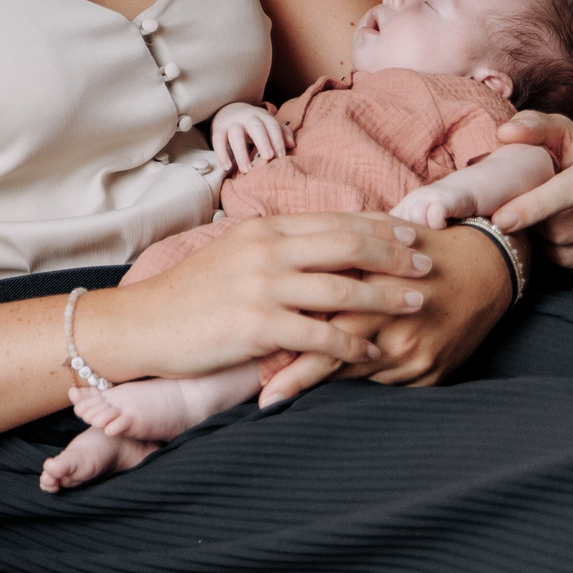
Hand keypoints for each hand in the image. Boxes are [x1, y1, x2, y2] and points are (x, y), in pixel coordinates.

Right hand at [81, 213, 434, 385]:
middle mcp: (266, 250)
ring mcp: (261, 286)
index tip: (415, 230)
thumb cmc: (191, 294)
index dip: (381, 224)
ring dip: (387, 296)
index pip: (336, 220)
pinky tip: (374, 352)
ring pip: (342, 287)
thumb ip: (277, 248)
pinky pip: (319, 335)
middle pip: (348, 244)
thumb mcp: (234, 254)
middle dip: (396, 253)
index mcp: (263, 229)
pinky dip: (352, 344)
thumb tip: (322, 246)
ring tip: (418, 302)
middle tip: (430, 261)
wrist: (143, 324)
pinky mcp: (256, 326)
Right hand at [212, 102, 286, 171]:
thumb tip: (292, 145)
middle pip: (255, 128)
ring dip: (241, 153)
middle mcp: (247, 117)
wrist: (229, 110)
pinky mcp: (218, 129)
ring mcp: (232, 123)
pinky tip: (227, 167)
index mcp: (262, 116)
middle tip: (268, 157)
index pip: (272, 126)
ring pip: (235, 136)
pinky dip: (221, 154)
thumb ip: (281, 133)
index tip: (281, 156)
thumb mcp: (267, 124)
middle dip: (262, 142)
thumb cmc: (254, 123)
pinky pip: (218, 141)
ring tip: (246, 170)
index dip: (277, 140)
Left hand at [259, 222, 510, 400]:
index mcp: (378, 288)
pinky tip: (335, 388)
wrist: (485, 268)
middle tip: (265, 399)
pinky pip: (386, 385)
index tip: (259, 369)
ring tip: (282, 393)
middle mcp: (399, 326)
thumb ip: (335, 254)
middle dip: (300, 379)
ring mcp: (417, 354)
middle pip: (339, 359)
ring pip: (360, 375)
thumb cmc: (419, 249)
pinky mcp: (431, 373)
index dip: (292, 349)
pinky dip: (359, 382)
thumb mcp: (377, 244)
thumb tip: (283, 264)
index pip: (327, 326)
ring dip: (325, 380)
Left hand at [492, 114, 572, 277]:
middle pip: (565, 231)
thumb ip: (533, 127)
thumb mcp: (565, 133)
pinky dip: (569, 261)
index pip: (571, 190)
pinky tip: (570, 241)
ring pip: (572, 256)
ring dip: (548, 247)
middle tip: (525, 218)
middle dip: (536, 228)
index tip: (501, 218)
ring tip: (546, 228)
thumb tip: (505, 134)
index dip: (533, 207)